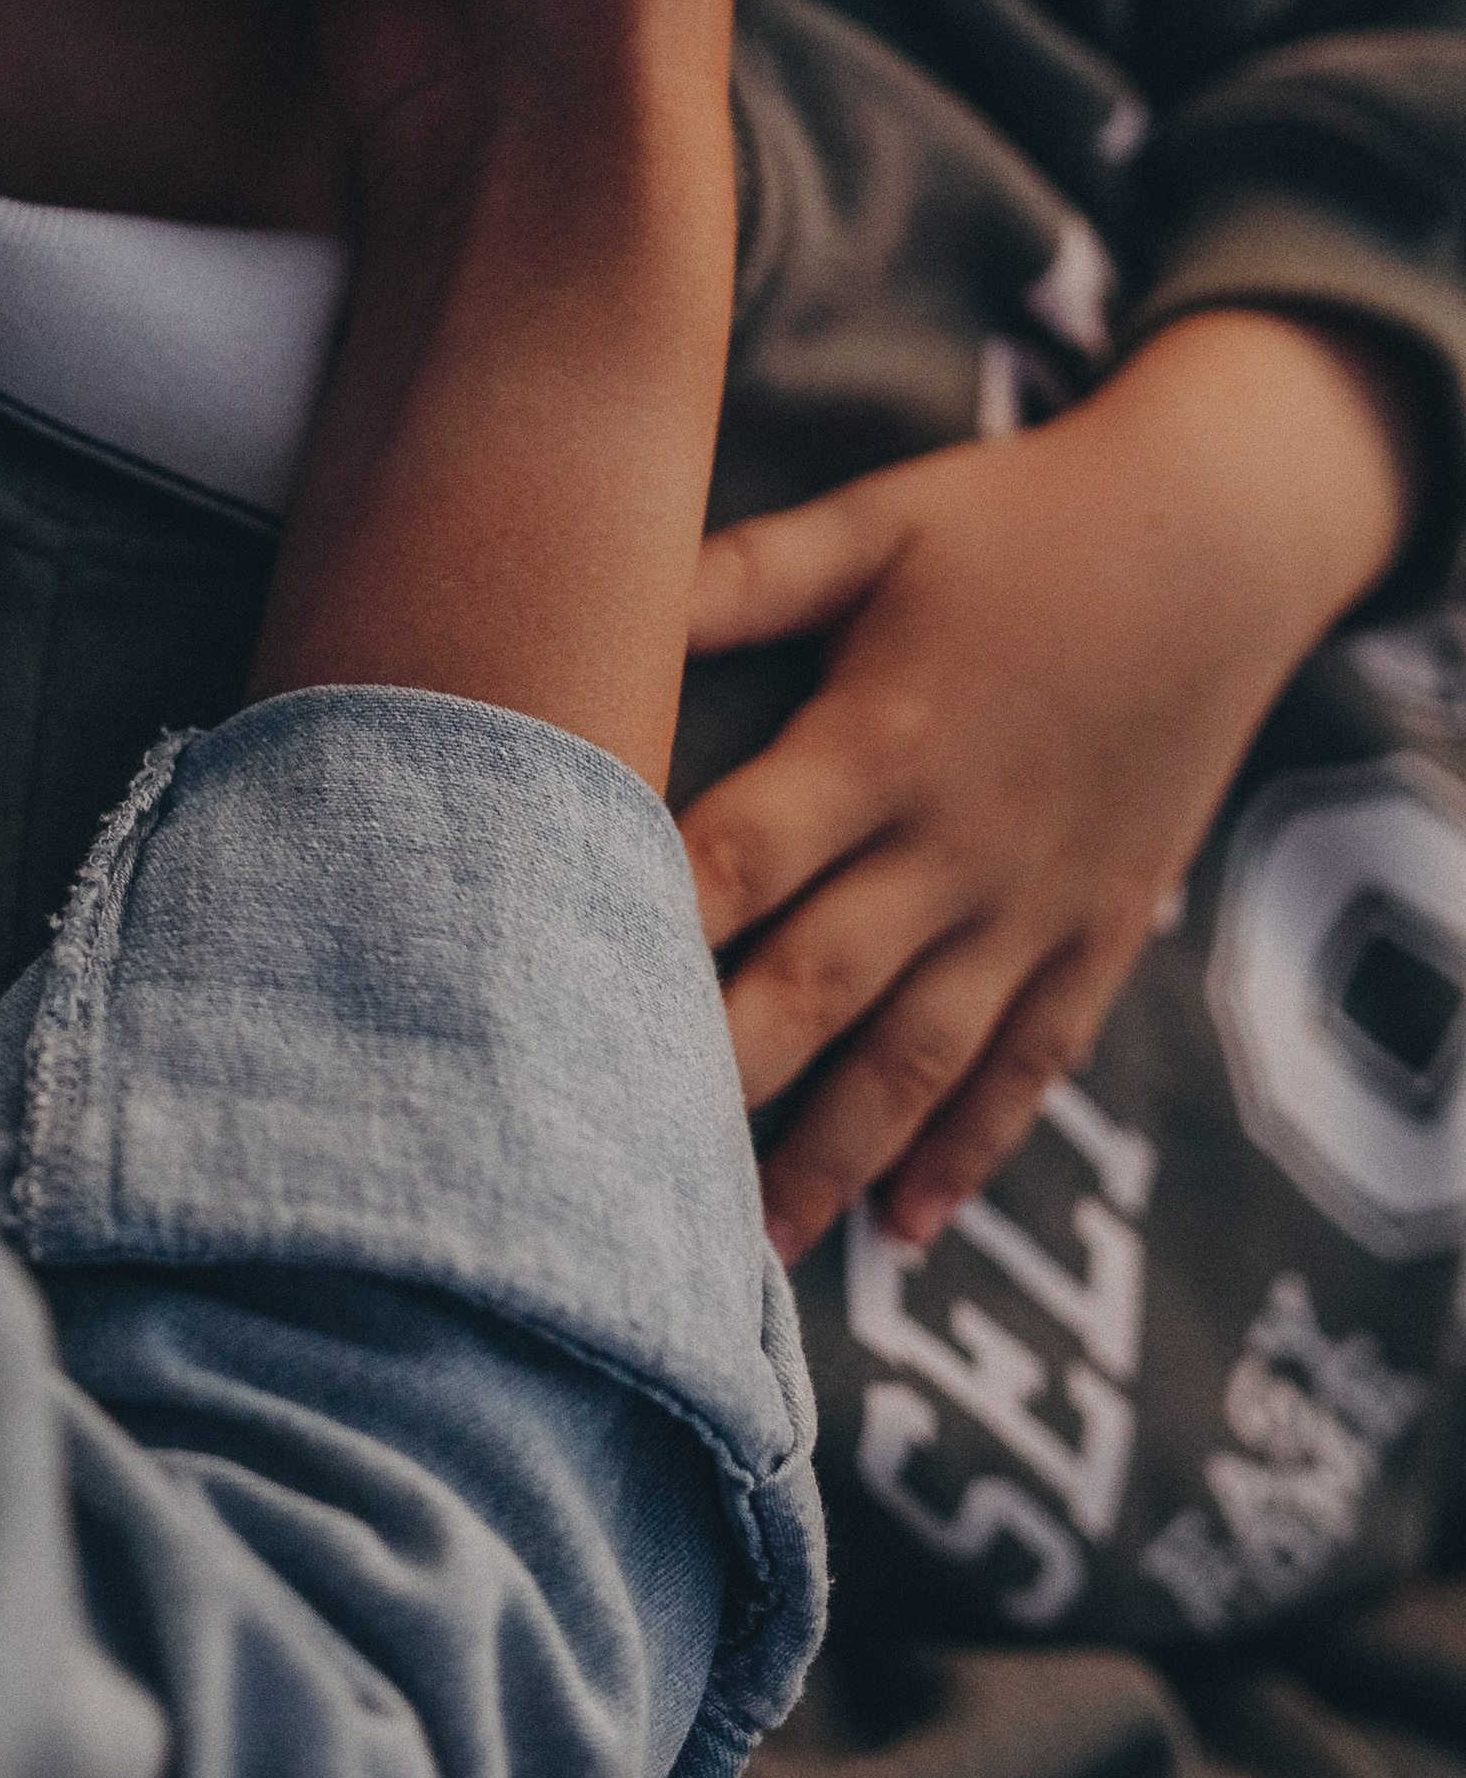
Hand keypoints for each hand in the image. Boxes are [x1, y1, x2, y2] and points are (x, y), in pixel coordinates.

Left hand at [681, 312, 1423, 1260]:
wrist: (1220, 543)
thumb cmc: (1015, 525)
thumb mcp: (877, 525)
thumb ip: (740, 572)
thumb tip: (602, 574)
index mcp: (883, 739)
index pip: (743, 853)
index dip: (651, 922)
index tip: (556, 998)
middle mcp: (956, 843)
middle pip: (817, 983)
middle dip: (716, 1080)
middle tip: (611, 1174)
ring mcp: (1034, 905)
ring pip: (918, 1059)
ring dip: (829, 1157)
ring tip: (739, 1252)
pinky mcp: (1098, 934)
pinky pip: (1030, 1066)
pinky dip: (968, 1153)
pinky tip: (902, 1230)